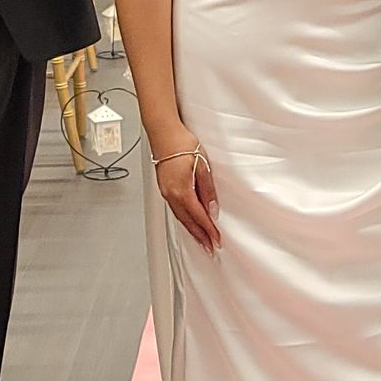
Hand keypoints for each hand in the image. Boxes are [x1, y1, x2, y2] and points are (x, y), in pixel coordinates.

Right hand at [153, 136, 220, 253]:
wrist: (164, 132)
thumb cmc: (182, 144)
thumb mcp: (202, 166)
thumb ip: (207, 190)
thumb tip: (212, 209)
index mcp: (181, 190)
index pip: (198, 216)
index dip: (209, 230)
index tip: (216, 240)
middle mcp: (171, 194)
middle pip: (188, 221)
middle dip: (200, 236)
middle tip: (210, 248)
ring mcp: (165, 192)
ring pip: (180, 217)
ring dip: (191, 230)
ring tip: (201, 240)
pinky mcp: (164, 188)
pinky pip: (175, 209)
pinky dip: (184, 219)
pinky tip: (188, 222)